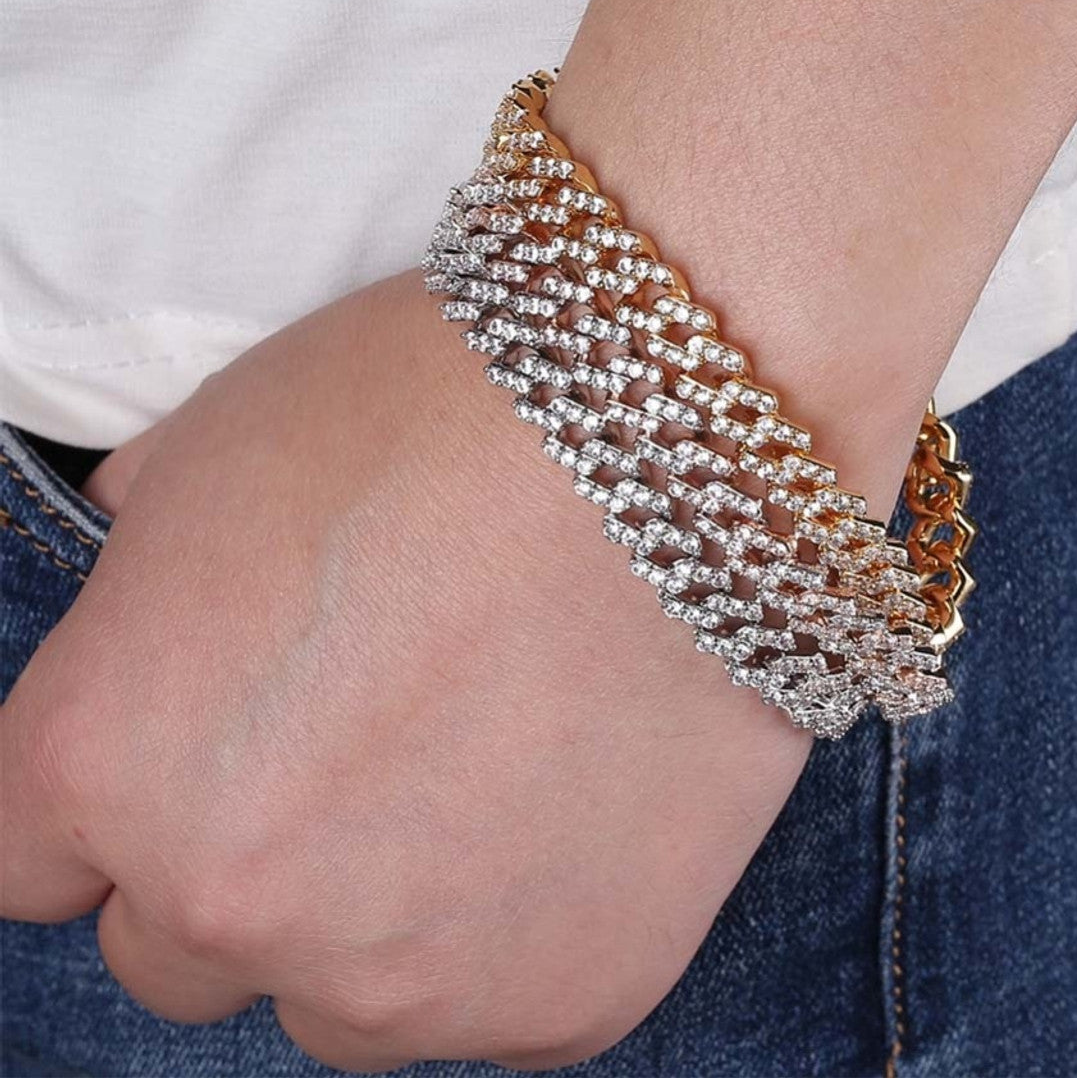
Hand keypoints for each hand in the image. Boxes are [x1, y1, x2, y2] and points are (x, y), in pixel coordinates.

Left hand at [1, 271, 811, 1071]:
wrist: (678, 440)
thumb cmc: (444, 410)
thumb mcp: (229, 442)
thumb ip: (145, 565)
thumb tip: (151, 601)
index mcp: (106, 762)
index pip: (34, 861)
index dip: (113, 799)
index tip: (195, 753)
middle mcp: (233, 903)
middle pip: (181, 947)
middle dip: (246, 860)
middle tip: (365, 745)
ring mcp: (408, 976)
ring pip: (344, 998)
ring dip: (382, 913)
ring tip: (488, 767)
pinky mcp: (568, 999)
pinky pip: (503, 997)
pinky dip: (524, 921)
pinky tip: (580, 791)